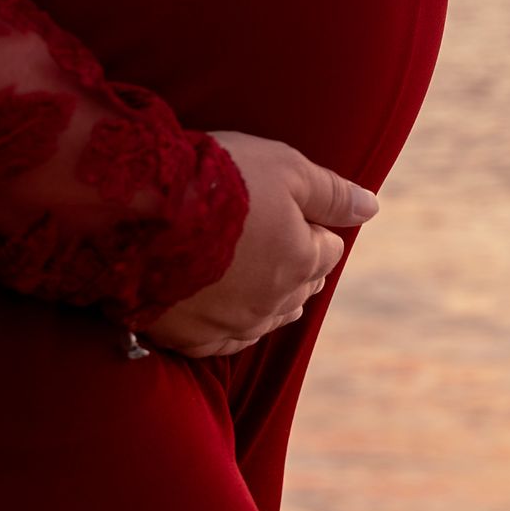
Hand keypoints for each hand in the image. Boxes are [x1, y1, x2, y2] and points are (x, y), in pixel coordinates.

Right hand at [138, 129, 379, 358]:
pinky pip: (219, 341)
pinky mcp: (187, 337)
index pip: (328, 249)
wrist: (137, 206)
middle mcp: (273, 302)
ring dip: (264, 297)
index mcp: (302, 262)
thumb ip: (333, 192)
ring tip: (250, 274)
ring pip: (264, 319)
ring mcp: (229, 324)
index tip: (289, 209)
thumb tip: (372, 208)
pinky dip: (223, 324)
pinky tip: (217, 308)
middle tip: (268, 237)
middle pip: (301, 288)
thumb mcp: (286, 168)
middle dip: (294, 264)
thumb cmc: (216, 178)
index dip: (313, 226)